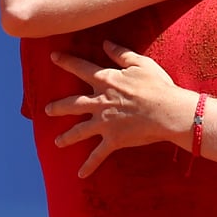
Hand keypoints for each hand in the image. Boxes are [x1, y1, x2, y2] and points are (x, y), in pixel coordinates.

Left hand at [44, 40, 195, 176]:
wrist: (168, 111)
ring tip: (58, 142)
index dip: (66, 61)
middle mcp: (100, 102)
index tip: (53, 57)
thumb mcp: (140, 63)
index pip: (81, 68)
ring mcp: (105, 122)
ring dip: (67, 136)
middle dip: (59, 107)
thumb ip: (120, 53)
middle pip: (73, 104)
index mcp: (106, 81)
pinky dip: (89, 165)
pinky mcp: (113, 139)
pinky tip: (80, 174)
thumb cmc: (157, 85)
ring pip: (80, 131)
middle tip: (47, 110)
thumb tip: (105, 43)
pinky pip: (98, 154)